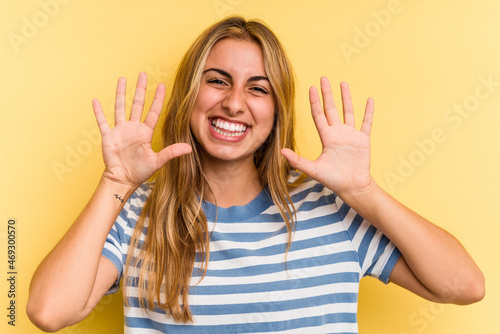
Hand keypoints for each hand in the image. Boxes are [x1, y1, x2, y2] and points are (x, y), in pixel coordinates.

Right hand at [92, 72, 191, 189]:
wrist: (122, 180)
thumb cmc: (140, 172)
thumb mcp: (157, 161)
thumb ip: (171, 152)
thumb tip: (189, 148)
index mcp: (145, 132)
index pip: (153, 111)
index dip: (158, 99)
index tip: (162, 85)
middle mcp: (133, 128)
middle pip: (137, 104)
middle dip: (140, 89)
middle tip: (143, 74)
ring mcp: (120, 131)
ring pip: (120, 108)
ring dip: (120, 94)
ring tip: (122, 79)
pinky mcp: (108, 136)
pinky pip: (103, 122)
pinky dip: (99, 112)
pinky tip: (96, 101)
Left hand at [281, 77, 373, 195]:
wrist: (352, 187)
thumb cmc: (333, 180)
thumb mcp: (313, 169)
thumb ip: (297, 160)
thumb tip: (281, 151)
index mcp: (326, 138)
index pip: (318, 115)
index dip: (314, 102)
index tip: (311, 88)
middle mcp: (337, 133)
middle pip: (331, 109)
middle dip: (327, 94)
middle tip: (324, 78)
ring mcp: (351, 135)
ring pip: (348, 112)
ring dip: (346, 98)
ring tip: (343, 84)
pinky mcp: (363, 140)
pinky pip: (366, 122)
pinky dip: (368, 112)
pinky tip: (369, 100)